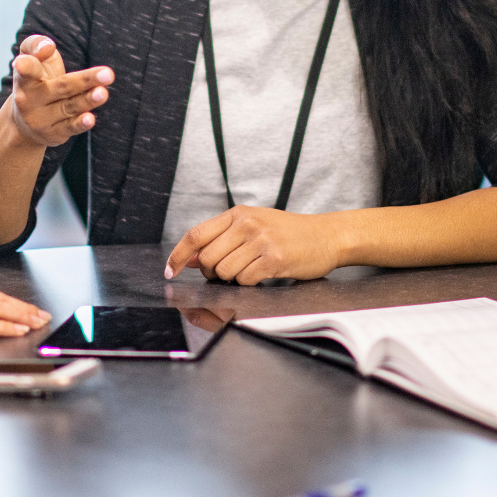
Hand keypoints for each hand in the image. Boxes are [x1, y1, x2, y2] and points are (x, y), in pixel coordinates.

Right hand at [4, 35, 112, 148]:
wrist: (24, 121)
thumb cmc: (35, 81)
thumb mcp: (31, 59)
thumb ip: (36, 45)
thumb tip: (48, 46)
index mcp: (24, 79)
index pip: (27, 70)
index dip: (24, 66)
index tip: (20, 63)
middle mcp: (30, 100)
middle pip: (61, 87)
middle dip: (84, 81)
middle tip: (108, 73)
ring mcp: (41, 119)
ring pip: (69, 107)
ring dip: (87, 100)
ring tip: (103, 93)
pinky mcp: (53, 133)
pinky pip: (69, 128)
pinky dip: (79, 124)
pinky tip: (90, 119)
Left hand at [164, 206, 344, 284]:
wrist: (327, 236)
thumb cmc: (289, 233)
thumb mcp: (254, 226)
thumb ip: (222, 239)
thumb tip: (192, 258)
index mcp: (238, 214)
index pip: (196, 234)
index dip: (179, 255)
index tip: (170, 270)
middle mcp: (247, 224)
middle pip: (208, 258)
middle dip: (212, 273)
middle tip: (227, 272)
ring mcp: (261, 241)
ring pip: (225, 272)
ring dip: (233, 279)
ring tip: (251, 270)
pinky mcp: (274, 259)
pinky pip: (245, 280)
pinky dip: (249, 283)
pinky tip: (263, 273)